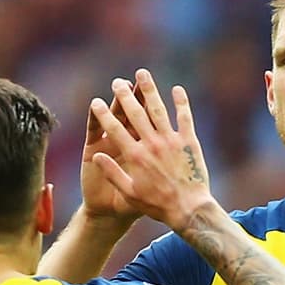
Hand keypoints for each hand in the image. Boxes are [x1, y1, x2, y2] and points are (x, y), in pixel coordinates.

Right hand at [88, 70, 213, 234]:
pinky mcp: (188, 141)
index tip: (96, 101)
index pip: (115, 129)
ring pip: (157, 109)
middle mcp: (152, 144)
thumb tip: (98, 156)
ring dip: (149, 90)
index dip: (104, 114)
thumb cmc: (157, 205)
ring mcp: (170, 140)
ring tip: (142, 75)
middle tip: (117, 82)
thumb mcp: (130, 194)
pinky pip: (184, 117)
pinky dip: (180, 102)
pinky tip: (177, 89)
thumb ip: (113, 174)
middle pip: (135, 113)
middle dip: (124, 96)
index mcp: (136, 156)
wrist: (188, 209)